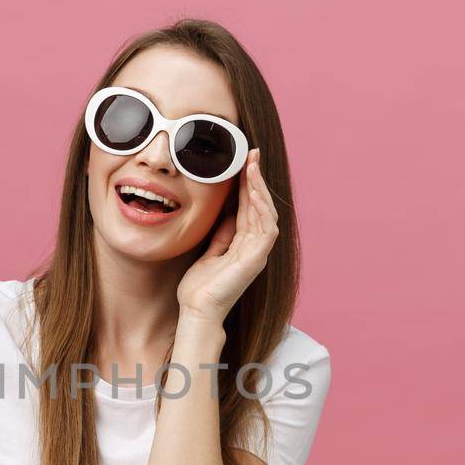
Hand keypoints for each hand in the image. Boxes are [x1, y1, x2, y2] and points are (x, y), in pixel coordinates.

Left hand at [176, 148, 279, 323]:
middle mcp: (254, 246)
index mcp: (243, 244)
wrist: (197, 311)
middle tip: (252, 153)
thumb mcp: (209, 253)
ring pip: (266, 212)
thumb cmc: (199, 289)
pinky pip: (266, 228)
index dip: (247, 184)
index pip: (247, 207)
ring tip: (252, 166)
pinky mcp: (257, 259)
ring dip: (259, 188)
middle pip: (259, 205)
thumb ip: (220, 236)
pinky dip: (261, 209)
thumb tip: (226, 216)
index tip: (243, 161)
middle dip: (257, 178)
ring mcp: (258, 252)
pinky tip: (254, 192)